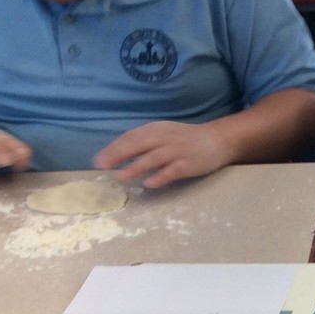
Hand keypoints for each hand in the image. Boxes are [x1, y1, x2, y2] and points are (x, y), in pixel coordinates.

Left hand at [94, 121, 228, 187]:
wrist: (216, 140)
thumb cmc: (185, 139)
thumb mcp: (163, 133)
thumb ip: (144, 141)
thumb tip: (119, 154)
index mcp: (155, 130)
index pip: (130, 137)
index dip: (114, 148)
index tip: (98, 160)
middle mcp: (164, 138)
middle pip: (138, 145)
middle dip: (119, 155)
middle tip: (102, 166)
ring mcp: (177, 151)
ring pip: (153, 158)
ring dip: (136, 167)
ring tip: (121, 176)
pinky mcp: (189, 164)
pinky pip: (173, 170)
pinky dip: (161, 176)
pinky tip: (149, 183)